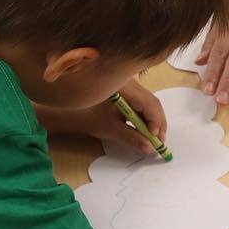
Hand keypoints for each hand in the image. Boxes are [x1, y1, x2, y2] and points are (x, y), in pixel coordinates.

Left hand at [38, 80, 167, 155]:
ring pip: (149, 102)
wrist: (68, 108)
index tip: (156, 139)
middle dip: (157, 123)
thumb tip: (150, 148)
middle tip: (159, 141)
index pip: (149, 103)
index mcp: (125, 86)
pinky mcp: (128, 89)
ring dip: (152, 120)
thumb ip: (131, 138)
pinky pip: (142, 101)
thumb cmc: (87, 116)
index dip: (156, 122)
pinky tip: (144, 127)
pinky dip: (145, 115)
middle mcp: (130, 81)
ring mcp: (130, 83)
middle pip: (152, 102)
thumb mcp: (110, 129)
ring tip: (152, 136)